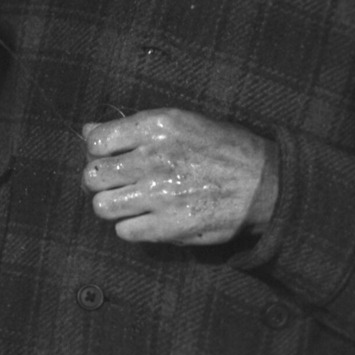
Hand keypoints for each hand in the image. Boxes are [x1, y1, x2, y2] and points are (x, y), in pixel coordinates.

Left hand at [82, 107, 277, 245]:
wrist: (265, 184)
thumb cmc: (223, 149)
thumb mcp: (181, 123)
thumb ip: (132, 128)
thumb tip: (88, 130)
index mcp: (156, 127)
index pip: (96, 141)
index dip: (98, 152)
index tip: (111, 157)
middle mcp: (153, 159)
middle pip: (94, 176)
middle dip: (102, 181)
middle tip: (119, 184)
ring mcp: (159, 194)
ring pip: (102, 207)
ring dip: (113, 206)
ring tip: (132, 203)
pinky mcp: (169, 226)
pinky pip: (125, 231)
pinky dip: (132, 227)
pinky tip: (149, 218)